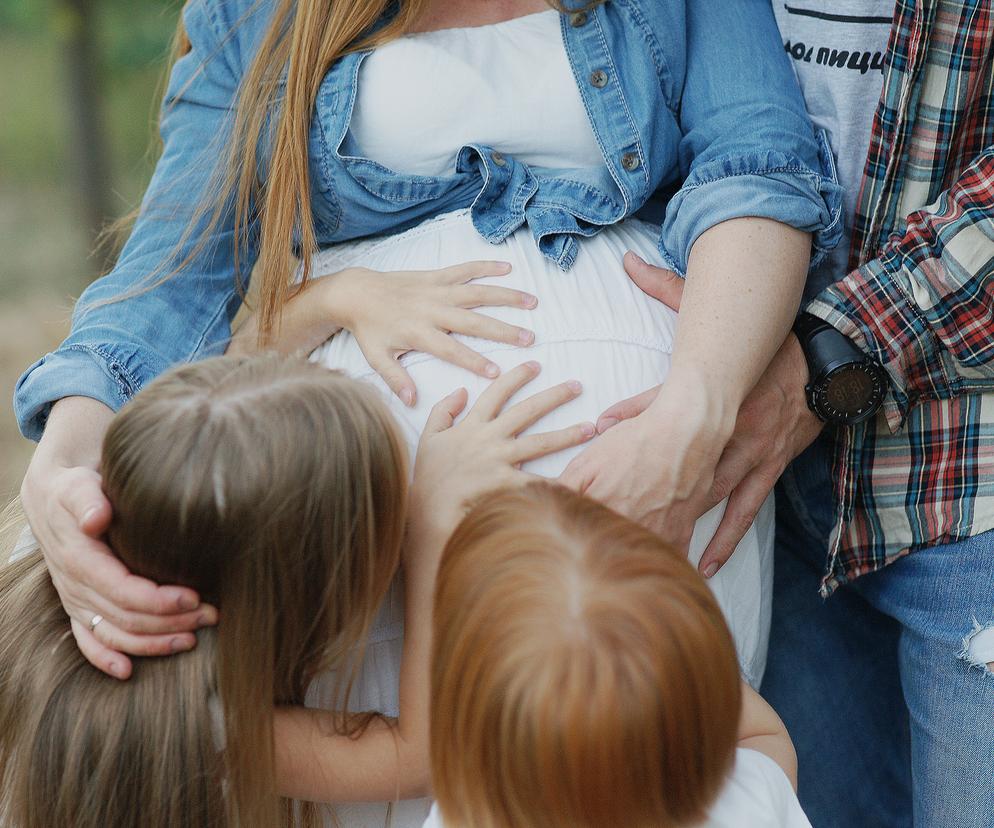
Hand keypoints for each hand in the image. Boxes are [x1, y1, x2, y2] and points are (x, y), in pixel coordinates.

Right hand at [20, 398, 216, 679]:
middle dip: (171, 621)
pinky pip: (87, 641)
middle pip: (126, 617)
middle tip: (212, 615)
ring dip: (153, 642)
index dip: (159, 600)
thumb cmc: (77, 488)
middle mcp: (76, 586)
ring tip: (191, 640)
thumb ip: (89, 499)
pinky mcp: (77, 607)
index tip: (195, 597)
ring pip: (114, 634)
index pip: (123, 590)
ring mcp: (75, 600)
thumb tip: (97, 518)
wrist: (53, 498)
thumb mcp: (80, 486)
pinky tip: (128, 672)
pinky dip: (106, 658)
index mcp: (80, 559)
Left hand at [232, 261, 537, 406]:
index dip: (474, 361)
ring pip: (476, 292)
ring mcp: (436, 290)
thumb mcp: (376, 358)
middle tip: (529, 339)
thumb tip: (412, 401)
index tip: (497, 372)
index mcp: (419, 333)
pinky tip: (508, 268)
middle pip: (473, 321)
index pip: (452, 350)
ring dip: (505, 296)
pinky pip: (464, 269)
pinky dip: (485, 266)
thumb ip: (395, 379)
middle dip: (502, 330)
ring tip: (532, 301)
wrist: (356, 292)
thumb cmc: (369, 330)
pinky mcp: (436, 275)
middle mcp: (432, 310)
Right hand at [411, 362, 594, 543]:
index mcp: (472, 424)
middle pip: (528, 411)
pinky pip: (536, 481)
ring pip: (540, 442)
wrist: (428, 507)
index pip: (497, 392)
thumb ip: (444, 410)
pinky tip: (577, 478)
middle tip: (577, 386)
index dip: (517, 376)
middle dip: (554, 396)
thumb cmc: (429, 475)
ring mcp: (499, 460)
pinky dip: (556, 481)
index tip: (535, 364)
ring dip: (567, 434)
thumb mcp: (429, 436)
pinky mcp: (506, 483)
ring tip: (590, 428)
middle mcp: (489, 438)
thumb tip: (462, 390)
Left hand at [591, 253, 823, 575]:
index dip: (631, 415)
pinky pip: (743, 511)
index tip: (599, 430)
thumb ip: (668, 287)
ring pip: (708, 494)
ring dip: (681, 521)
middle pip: (681, 457)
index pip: (664, 402)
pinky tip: (705, 566)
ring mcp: (749, 452)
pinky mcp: (768, 469)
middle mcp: (728, 425)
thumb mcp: (719, 311)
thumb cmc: (765, 341)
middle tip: (610, 508)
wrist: (828, 361)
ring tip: (650, 548)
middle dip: (647, 482)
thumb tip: (630, 260)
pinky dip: (724, 539)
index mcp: (713, 389)